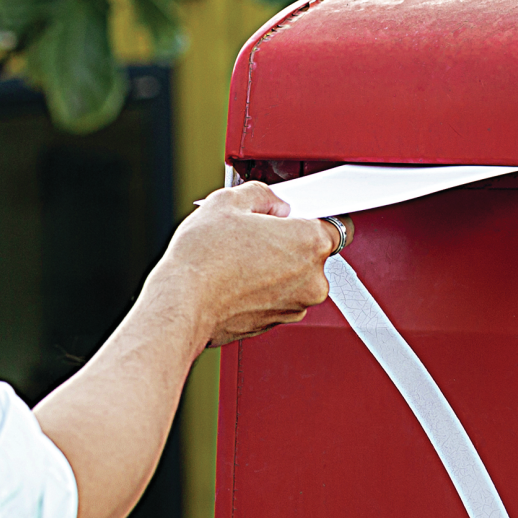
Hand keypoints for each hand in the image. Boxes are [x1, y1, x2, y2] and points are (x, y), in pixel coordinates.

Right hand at [146, 181, 350, 349]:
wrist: (182, 304)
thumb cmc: (204, 259)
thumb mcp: (228, 201)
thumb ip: (262, 194)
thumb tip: (273, 203)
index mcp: (310, 243)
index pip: (335, 223)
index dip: (311, 216)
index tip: (296, 216)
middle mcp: (313, 279)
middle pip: (312, 252)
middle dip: (288, 242)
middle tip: (254, 235)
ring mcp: (297, 305)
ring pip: (295, 278)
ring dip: (276, 268)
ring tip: (239, 259)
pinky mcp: (278, 323)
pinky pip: (278, 297)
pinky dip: (264, 289)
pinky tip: (236, 279)